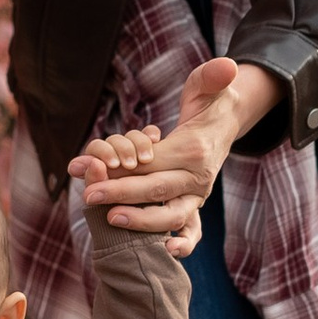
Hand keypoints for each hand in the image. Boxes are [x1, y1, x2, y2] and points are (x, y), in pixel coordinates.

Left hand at [69, 54, 276, 236]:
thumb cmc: (209, 101)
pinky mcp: (194, 206)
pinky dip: (180, 245)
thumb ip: (212, 75)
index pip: (154, 162)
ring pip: (171, 216)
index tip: (90, 168)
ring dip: (142, 221)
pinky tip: (161, 252)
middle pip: (157, 189)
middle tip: (88, 195)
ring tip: (110, 219)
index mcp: (196, 149)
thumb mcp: (207, 84)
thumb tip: (229, 66)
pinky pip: (191, 232)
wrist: (226, 123)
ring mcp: (198, 195)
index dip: (121, 166)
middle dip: (121, 193)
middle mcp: (199, 176)